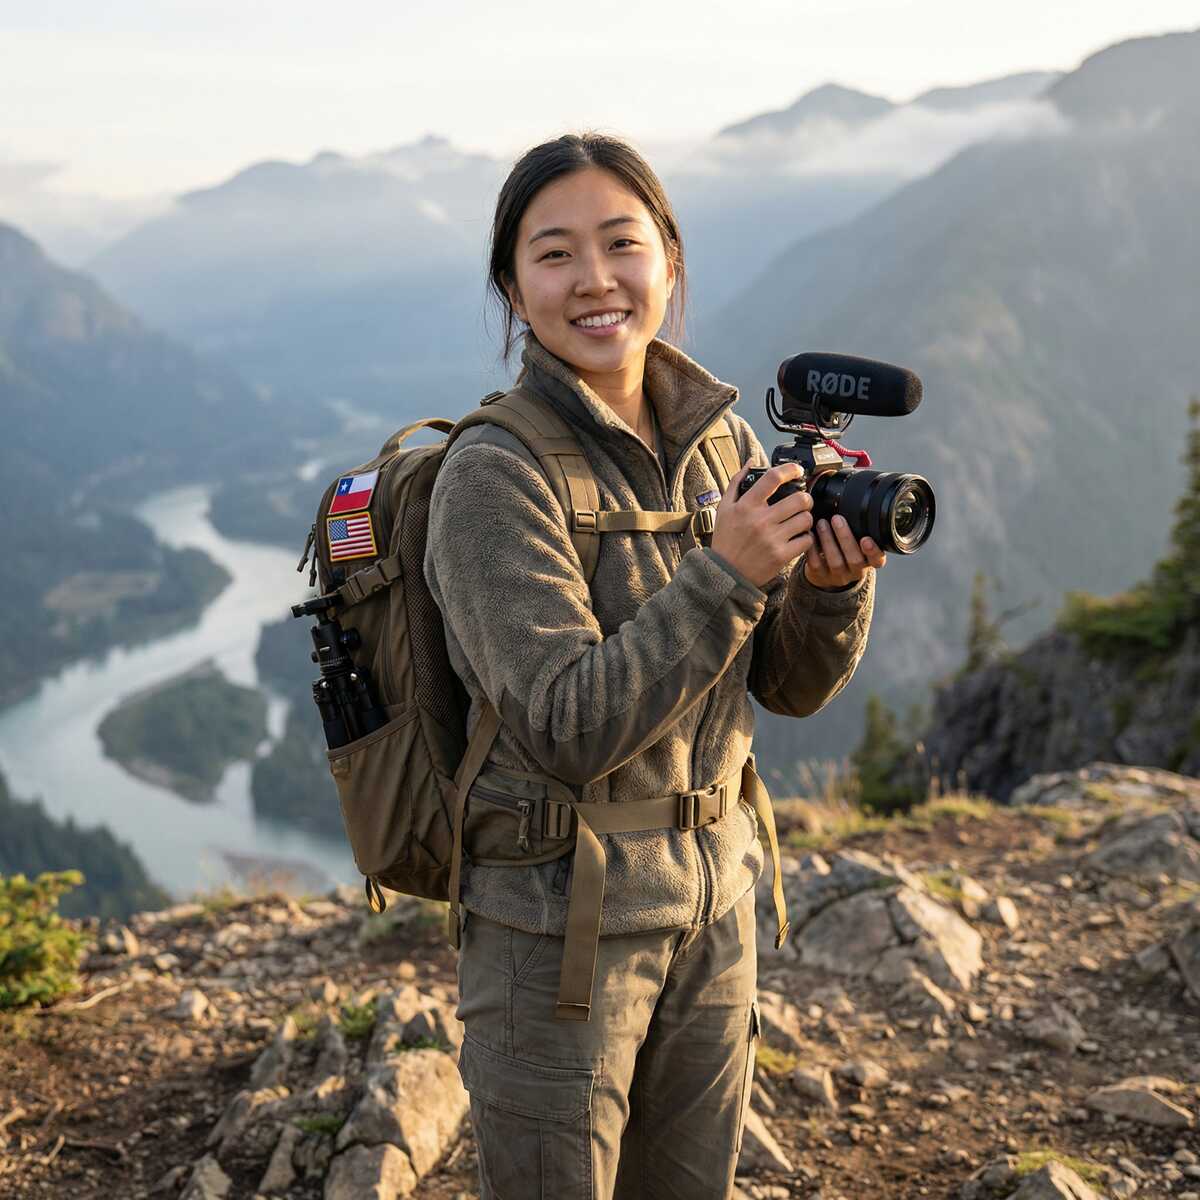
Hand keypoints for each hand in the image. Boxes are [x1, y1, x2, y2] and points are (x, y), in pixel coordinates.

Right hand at [710, 463, 814, 588]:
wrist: (725, 573)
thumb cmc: (726, 539)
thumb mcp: (724, 508)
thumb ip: (736, 483)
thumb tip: (752, 461)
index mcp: (746, 506)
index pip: (773, 478)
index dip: (790, 469)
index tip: (797, 470)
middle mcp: (760, 520)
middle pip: (800, 499)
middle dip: (806, 498)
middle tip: (803, 502)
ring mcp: (772, 539)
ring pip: (806, 519)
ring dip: (806, 519)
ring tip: (799, 521)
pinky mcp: (781, 556)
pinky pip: (806, 540)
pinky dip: (806, 538)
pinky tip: (797, 538)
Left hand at [803, 514, 886, 588]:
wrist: (826, 571)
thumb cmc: (844, 549)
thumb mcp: (856, 540)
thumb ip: (858, 528)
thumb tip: (851, 500)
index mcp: (868, 560)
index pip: (877, 559)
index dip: (873, 551)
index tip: (866, 539)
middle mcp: (855, 570)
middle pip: (855, 559)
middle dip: (845, 537)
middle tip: (837, 518)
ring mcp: (838, 575)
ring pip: (835, 561)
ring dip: (828, 540)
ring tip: (821, 523)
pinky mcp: (820, 575)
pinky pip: (816, 564)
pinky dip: (812, 549)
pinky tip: (809, 535)